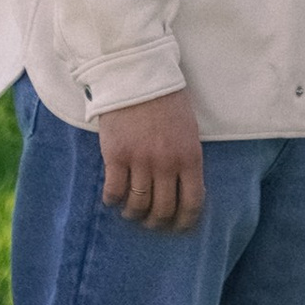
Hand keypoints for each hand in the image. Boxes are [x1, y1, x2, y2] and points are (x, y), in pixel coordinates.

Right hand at [99, 91, 204, 230]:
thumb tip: (183, 191)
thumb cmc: (167, 102)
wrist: (138, 76)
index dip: (184, 222)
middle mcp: (166, 163)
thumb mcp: (189, 130)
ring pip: (137, 205)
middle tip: (151, 222)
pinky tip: (114, 198)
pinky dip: (113, 200)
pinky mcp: (115, 156)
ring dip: (134, 214)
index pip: (192, 203)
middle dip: (157, 222)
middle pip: (162, 210)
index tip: (178, 227)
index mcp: (190, 157)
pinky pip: (114, 192)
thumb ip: (186, 160)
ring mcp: (140, 160)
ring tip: (131, 212)